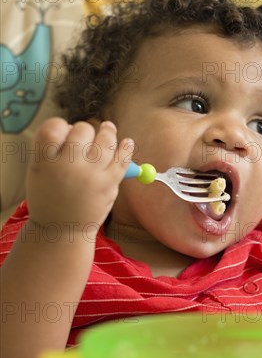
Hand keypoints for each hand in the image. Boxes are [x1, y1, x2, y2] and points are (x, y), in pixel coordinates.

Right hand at [26, 118, 133, 236]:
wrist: (61, 231)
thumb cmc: (50, 199)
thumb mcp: (39, 173)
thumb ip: (54, 149)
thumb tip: (85, 129)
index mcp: (44, 162)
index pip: (53, 128)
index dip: (61, 126)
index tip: (66, 131)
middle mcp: (67, 166)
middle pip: (82, 130)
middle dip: (85, 130)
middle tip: (86, 135)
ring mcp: (90, 175)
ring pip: (104, 140)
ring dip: (107, 132)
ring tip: (108, 129)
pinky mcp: (108, 184)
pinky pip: (121, 159)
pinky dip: (126, 148)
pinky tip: (127, 143)